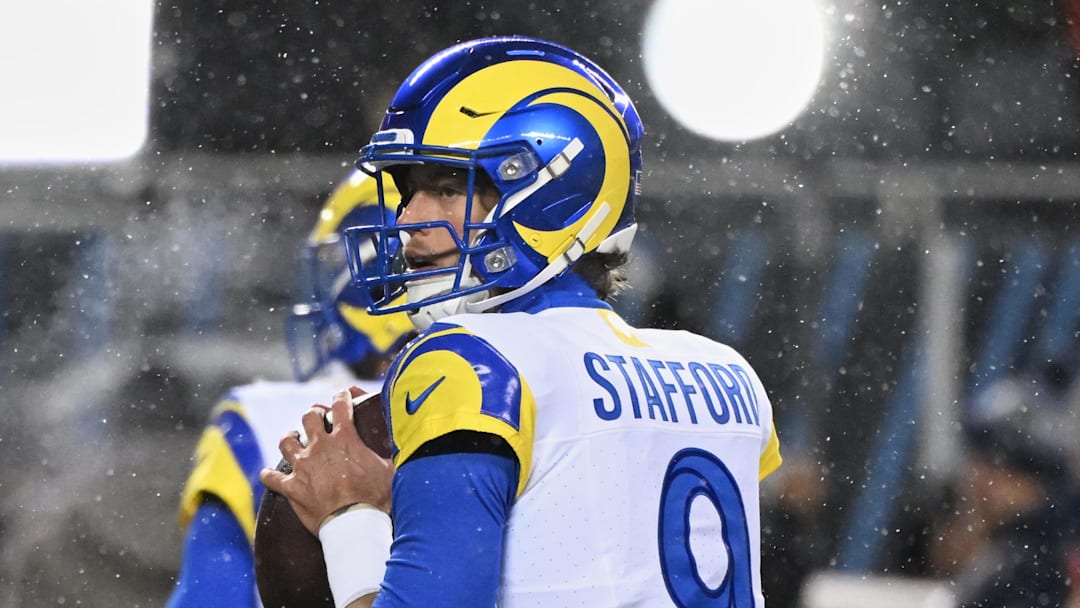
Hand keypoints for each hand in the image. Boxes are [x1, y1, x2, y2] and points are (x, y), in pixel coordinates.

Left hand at [260, 387, 393, 534]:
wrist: (355, 526)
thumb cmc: (377, 499)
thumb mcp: (391, 469)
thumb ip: (390, 452)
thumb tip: (404, 441)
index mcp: (345, 439)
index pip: (341, 406)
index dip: (341, 397)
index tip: (342, 396)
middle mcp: (320, 447)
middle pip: (309, 417)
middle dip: (313, 415)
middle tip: (317, 420)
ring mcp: (303, 466)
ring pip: (287, 441)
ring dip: (290, 439)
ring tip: (294, 440)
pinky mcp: (291, 488)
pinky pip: (271, 478)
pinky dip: (269, 476)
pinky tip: (269, 475)